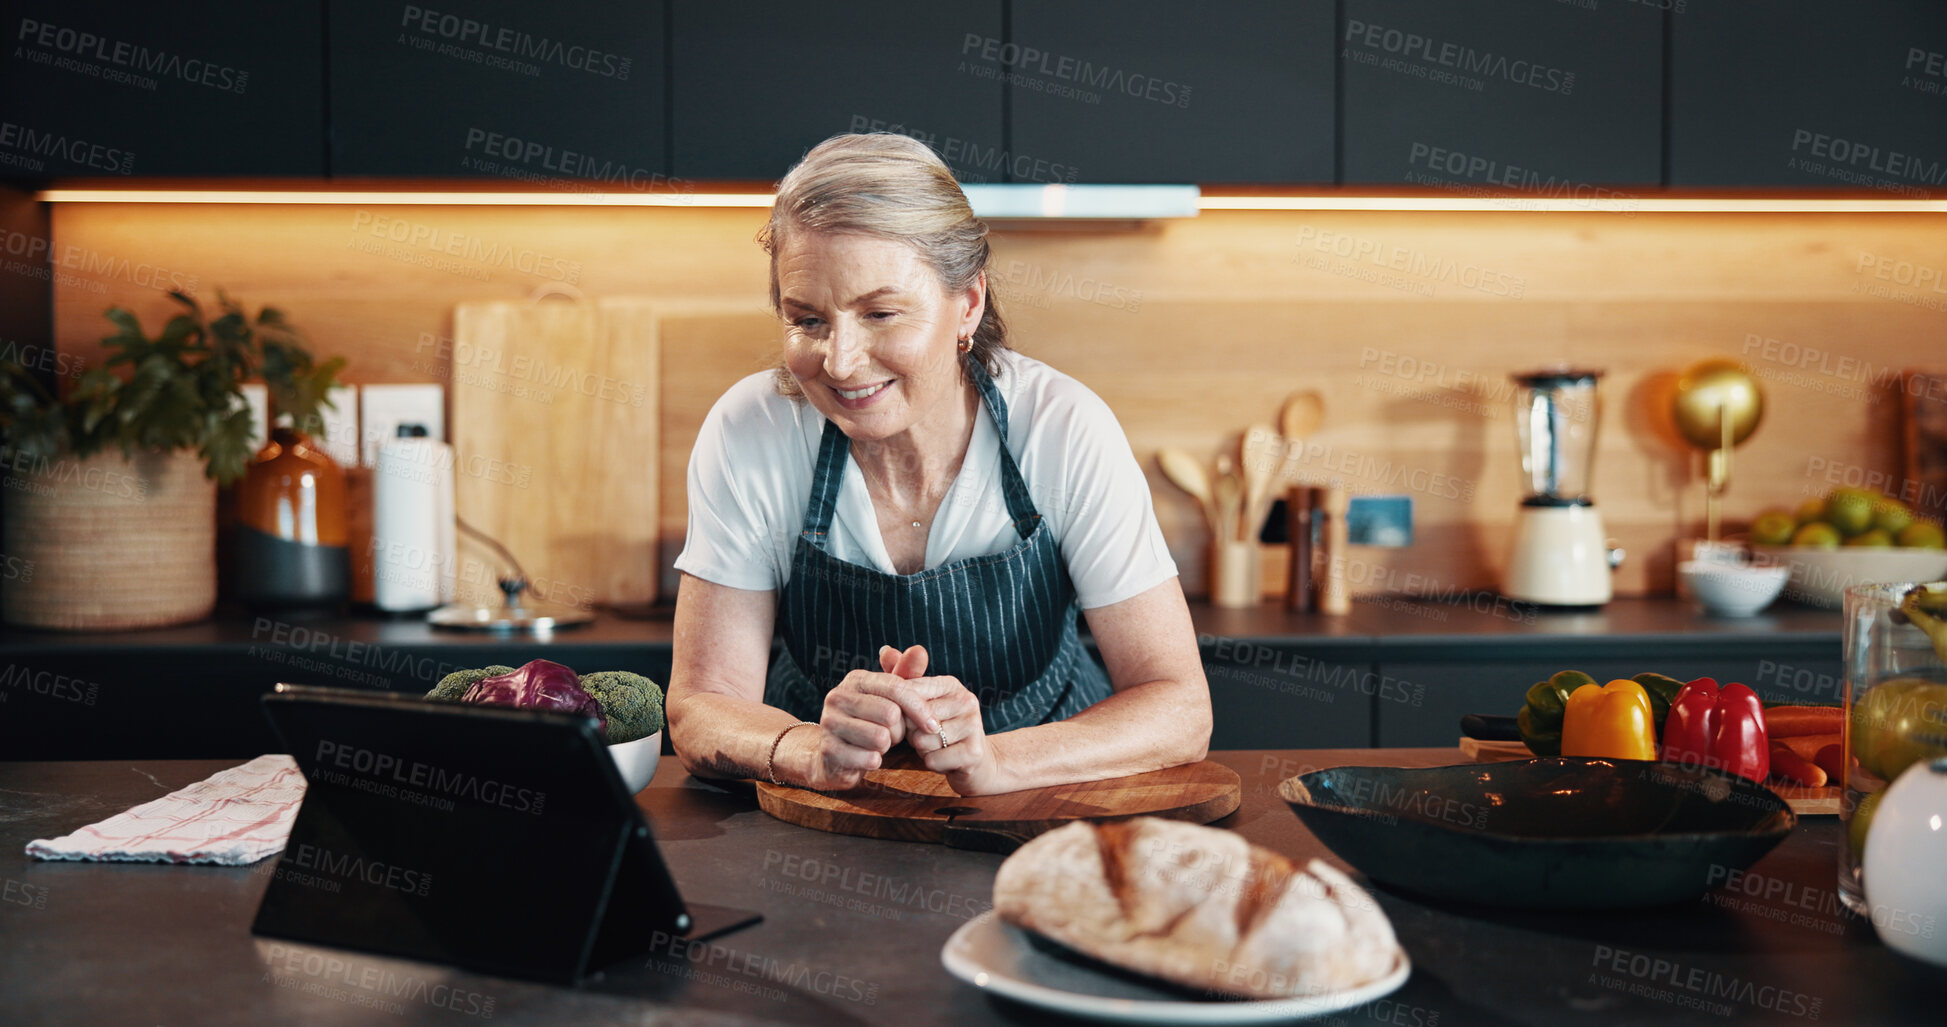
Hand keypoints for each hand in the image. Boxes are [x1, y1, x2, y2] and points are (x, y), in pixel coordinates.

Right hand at [805, 647, 935, 790]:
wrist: (835, 754)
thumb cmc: (870, 721)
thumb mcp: (889, 697)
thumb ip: (906, 674)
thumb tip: (920, 649)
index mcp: (856, 679)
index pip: (897, 688)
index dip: (919, 708)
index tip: (933, 725)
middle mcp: (838, 696)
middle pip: (890, 714)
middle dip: (899, 730)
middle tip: (893, 735)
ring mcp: (829, 723)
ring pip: (880, 738)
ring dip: (886, 747)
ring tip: (878, 744)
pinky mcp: (828, 750)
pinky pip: (868, 759)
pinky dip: (874, 762)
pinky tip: (867, 757)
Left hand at [874, 645, 1002, 795]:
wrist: (975, 762)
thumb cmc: (940, 728)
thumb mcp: (922, 703)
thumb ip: (902, 678)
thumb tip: (885, 650)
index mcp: (951, 684)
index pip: (909, 693)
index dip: (901, 712)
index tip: (908, 719)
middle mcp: (966, 700)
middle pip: (914, 719)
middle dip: (912, 733)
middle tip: (926, 735)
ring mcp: (974, 725)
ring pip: (923, 741)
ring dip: (923, 750)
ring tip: (936, 747)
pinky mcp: (974, 752)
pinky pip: (934, 760)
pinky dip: (933, 763)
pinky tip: (944, 759)